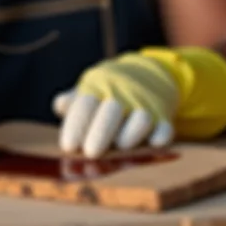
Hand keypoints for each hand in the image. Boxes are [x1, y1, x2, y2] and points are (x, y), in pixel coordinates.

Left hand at [52, 52, 179, 157]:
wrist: (146, 73)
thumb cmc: (109, 89)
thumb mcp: (90, 88)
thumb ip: (73, 100)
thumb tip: (59, 106)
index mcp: (99, 86)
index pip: (86, 104)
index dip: (77, 125)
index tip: (69, 146)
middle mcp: (122, 93)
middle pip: (112, 110)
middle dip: (101, 132)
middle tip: (91, 153)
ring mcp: (145, 104)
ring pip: (141, 118)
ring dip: (130, 134)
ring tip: (120, 146)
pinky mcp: (163, 116)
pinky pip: (165, 127)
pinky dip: (160, 136)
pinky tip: (153, 143)